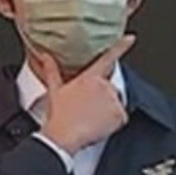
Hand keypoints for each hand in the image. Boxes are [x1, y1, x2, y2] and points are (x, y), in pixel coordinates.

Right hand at [37, 34, 136, 154]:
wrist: (63, 136)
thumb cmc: (59, 116)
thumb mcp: (54, 90)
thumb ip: (52, 70)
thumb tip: (45, 57)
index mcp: (89, 77)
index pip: (107, 58)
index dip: (121, 46)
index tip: (130, 38)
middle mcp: (103, 86)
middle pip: (111, 88)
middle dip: (103, 98)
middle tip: (88, 110)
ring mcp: (113, 100)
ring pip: (116, 104)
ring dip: (108, 111)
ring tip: (90, 119)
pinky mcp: (119, 114)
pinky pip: (121, 118)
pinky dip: (113, 124)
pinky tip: (98, 126)